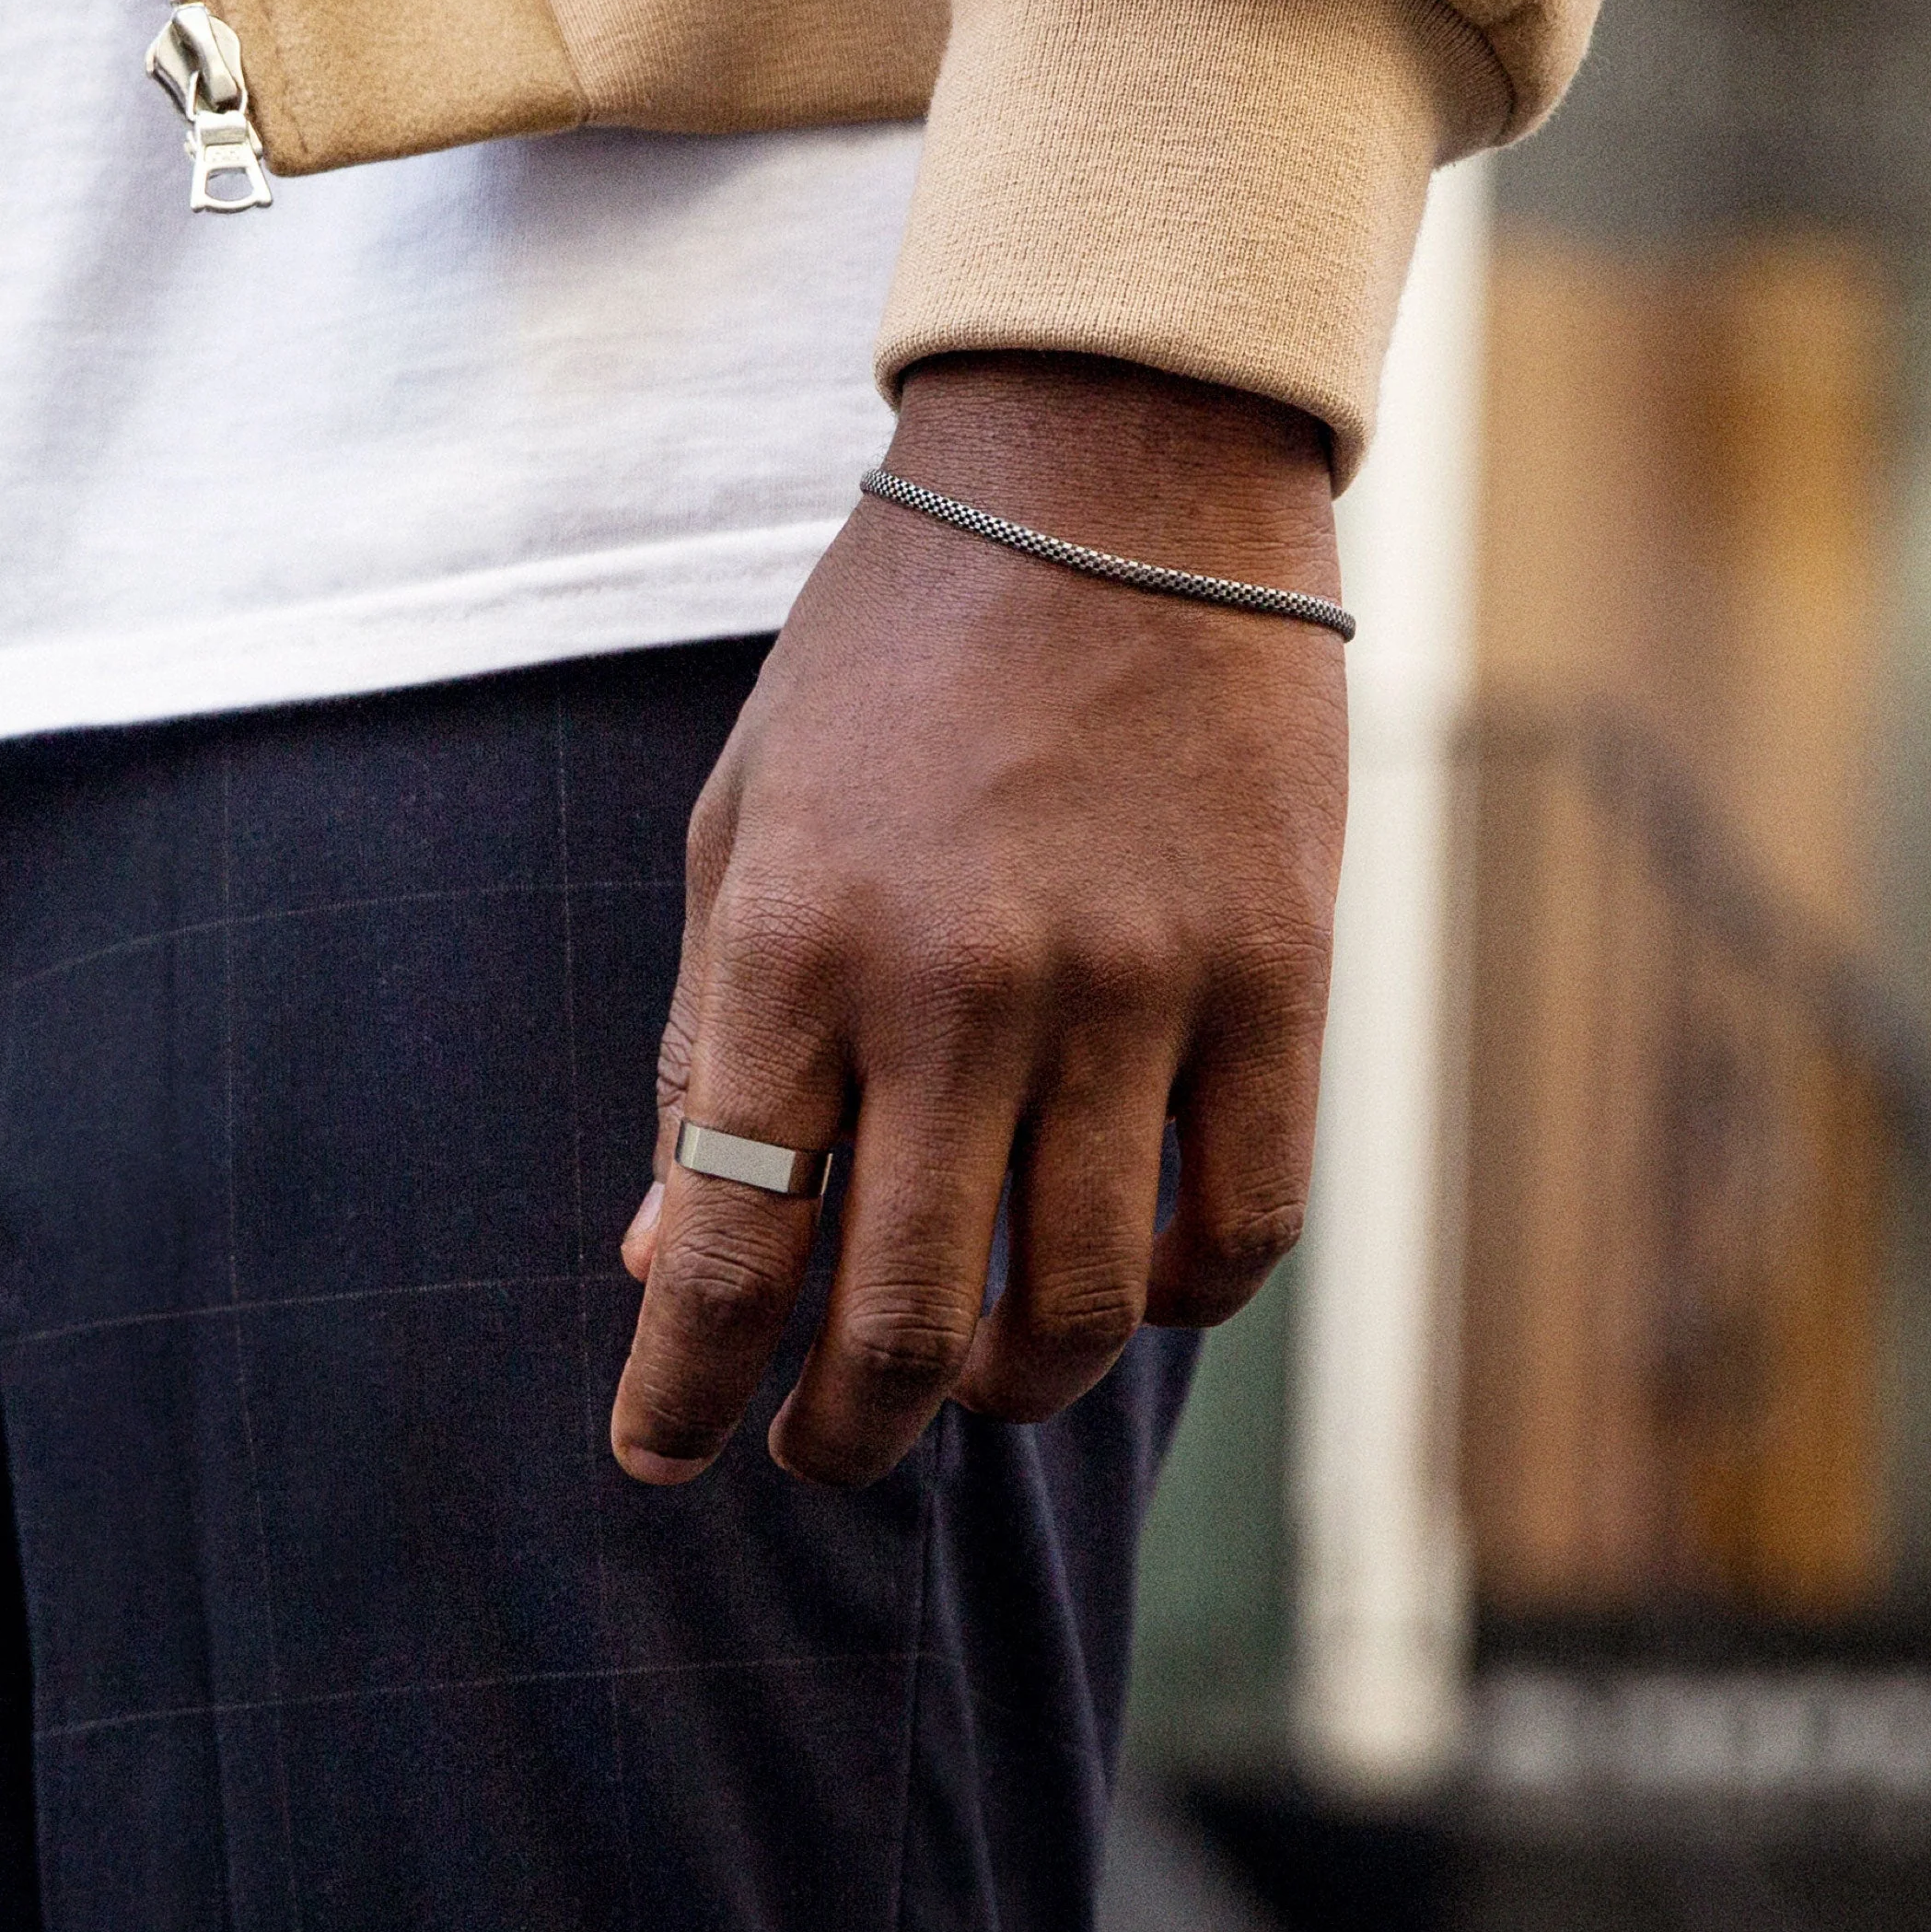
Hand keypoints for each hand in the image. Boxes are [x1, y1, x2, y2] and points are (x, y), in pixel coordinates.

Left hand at [612, 351, 1346, 1486]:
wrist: (1109, 477)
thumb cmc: (894, 656)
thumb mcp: (745, 824)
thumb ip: (699, 1046)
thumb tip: (655, 1254)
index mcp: (796, 945)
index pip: (725, 1249)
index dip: (680, 1391)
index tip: (660, 1455)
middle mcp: (959, 988)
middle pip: (902, 1325)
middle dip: (843, 1435)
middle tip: (825, 1450)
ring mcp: (1133, 986)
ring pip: (1082, 1306)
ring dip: (1012, 1390)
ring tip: (975, 1379)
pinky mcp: (1275, 973)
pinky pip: (1243, 1223)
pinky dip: (1182, 1297)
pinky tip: (1132, 1278)